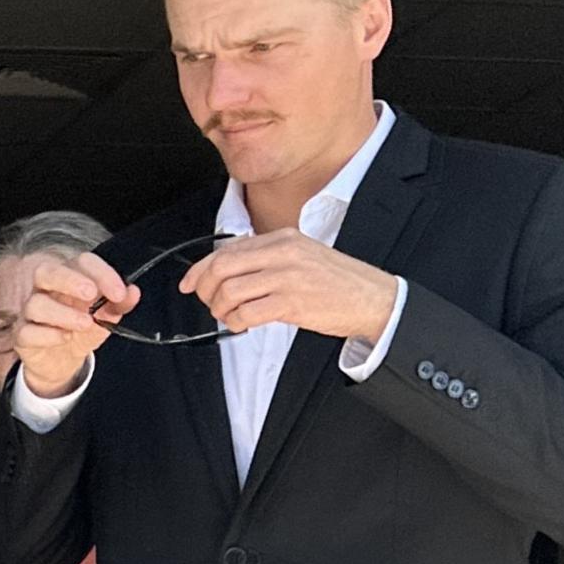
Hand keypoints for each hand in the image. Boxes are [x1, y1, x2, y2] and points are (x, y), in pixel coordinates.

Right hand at [15, 252, 139, 397]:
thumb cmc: (82, 331)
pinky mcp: (23, 336)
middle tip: (90, 293)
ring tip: (85, 323)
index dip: (101, 273)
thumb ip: (120, 304)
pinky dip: (48, 334)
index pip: (81, 262)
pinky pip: (27, 331)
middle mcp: (47, 291)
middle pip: (47, 272)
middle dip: (70, 280)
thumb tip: (133, 292)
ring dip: (63, 313)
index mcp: (69, 279)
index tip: (119, 292)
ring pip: (36, 304)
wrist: (63, 363)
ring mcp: (32, 313)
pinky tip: (65, 338)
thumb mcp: (106, 317)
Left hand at [179, 228, 397, 344]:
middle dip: (205, 289)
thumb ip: (269, 258)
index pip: (227, 249)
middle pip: (222, 267)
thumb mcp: (303, 256)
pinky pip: (248, 312)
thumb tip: (231, 271)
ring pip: (231, 290)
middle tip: (207, 303)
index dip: (201, 268)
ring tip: (226, 317)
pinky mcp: (292, 303)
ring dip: (220, 309)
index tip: (191, 282)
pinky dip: (236, 322)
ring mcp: (287, 277)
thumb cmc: (339, 282)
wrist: (373, 299)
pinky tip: (241, 325)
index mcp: (283, 238)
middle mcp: (283, 253)